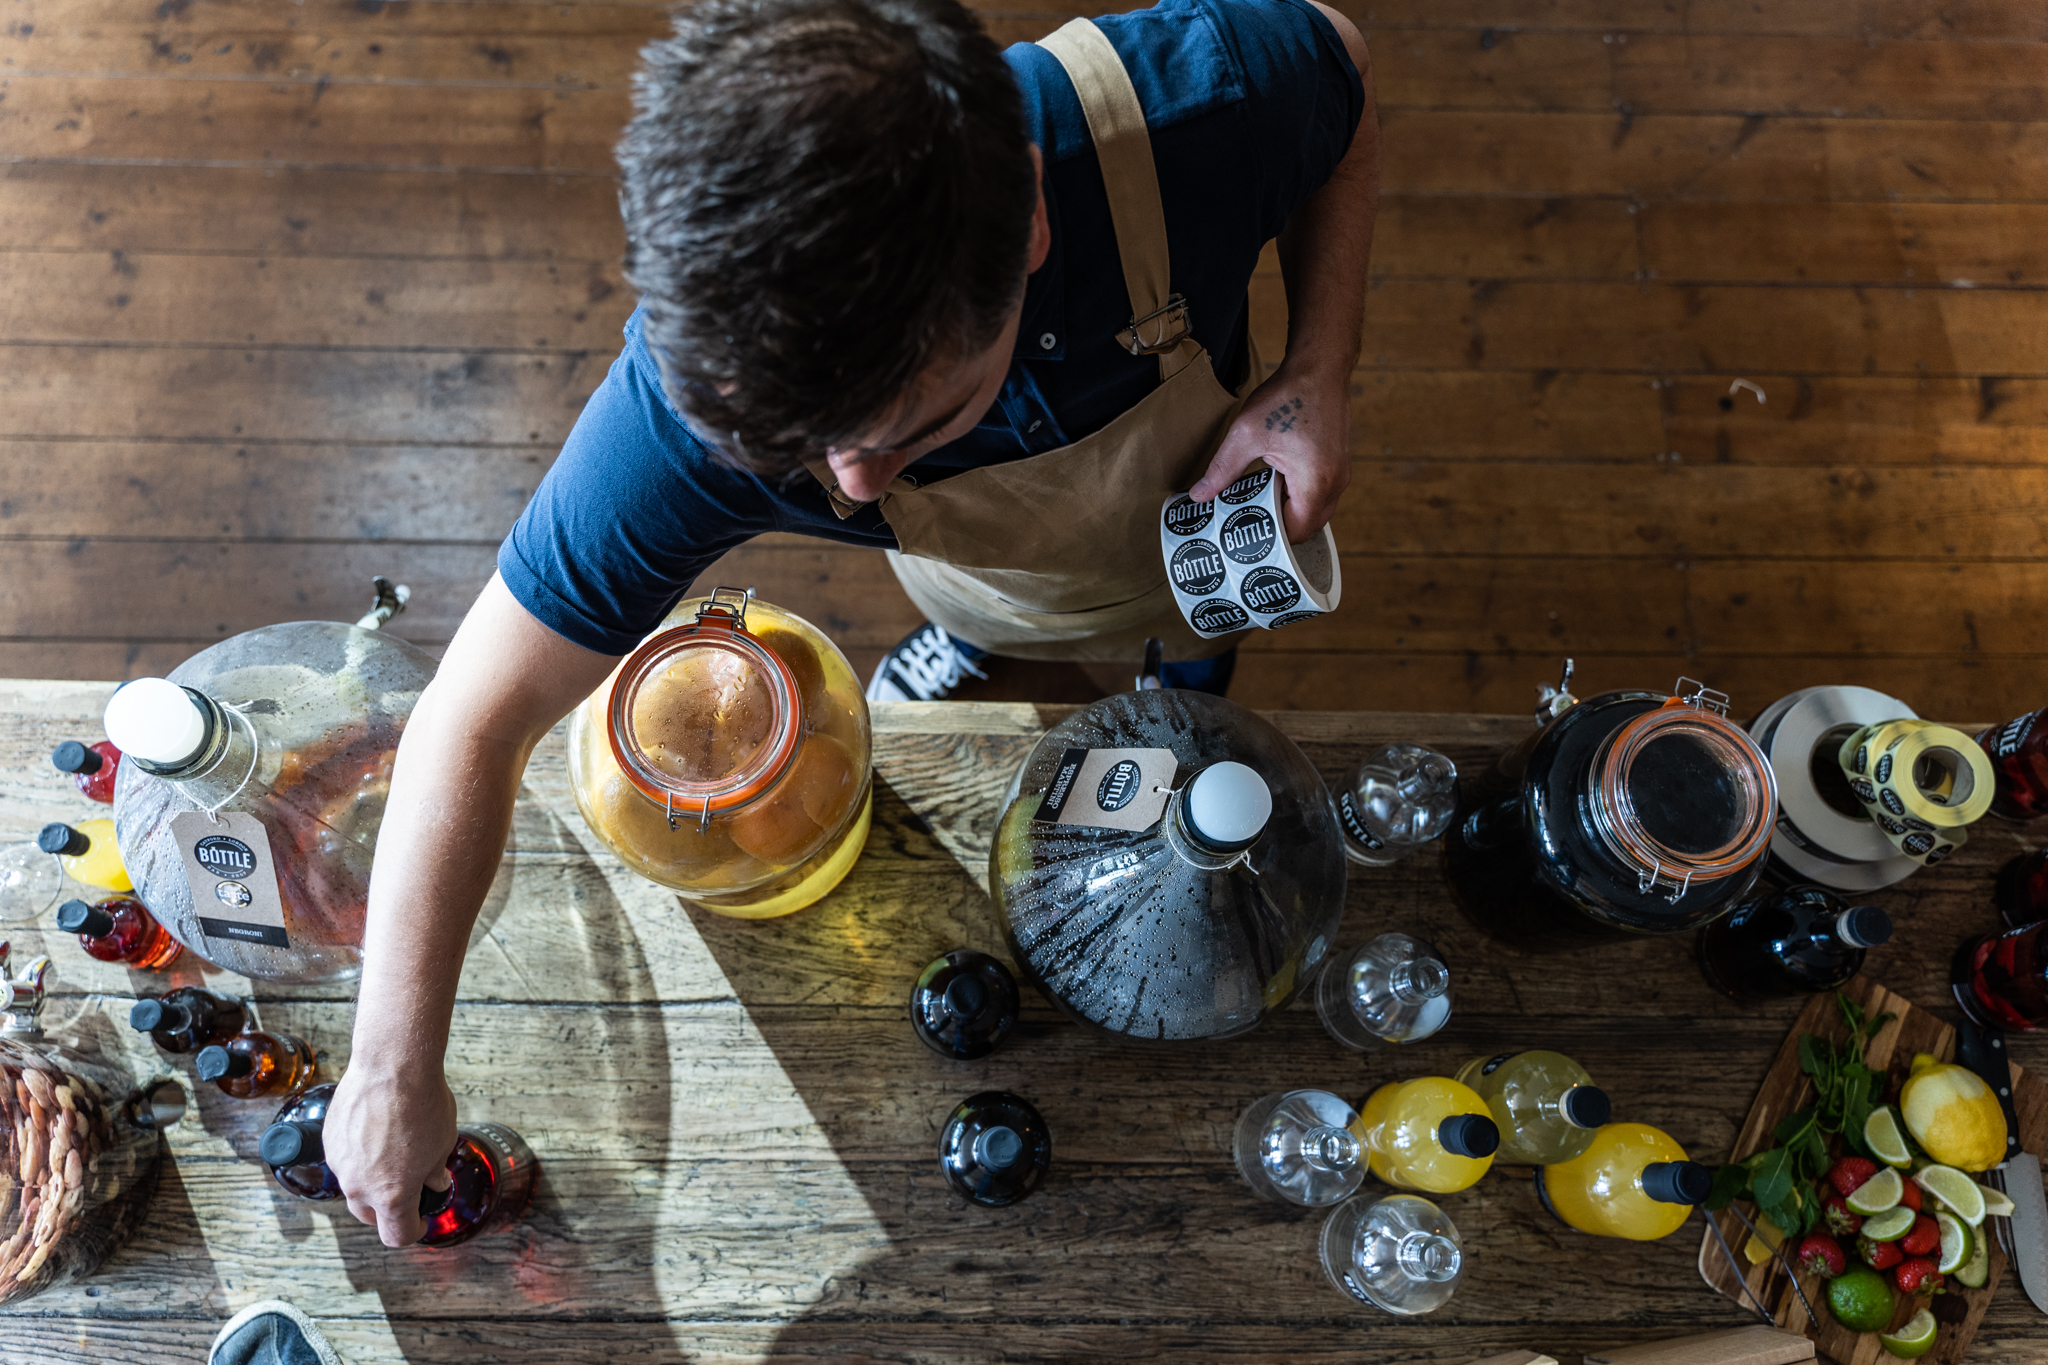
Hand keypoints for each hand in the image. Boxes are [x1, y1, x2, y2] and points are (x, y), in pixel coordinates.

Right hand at [324, 1062, 456, 1247]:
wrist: (392, 1067)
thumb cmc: (422, 1104)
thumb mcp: (443, 1144)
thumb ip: (434, 1171)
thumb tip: (434, 1182)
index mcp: (392, 1196)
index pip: (397, 1235)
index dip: (413, 1232)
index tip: (420, 1221)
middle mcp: (360, 1186)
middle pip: (370, 1216)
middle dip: (388, 1211)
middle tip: (407, 1191)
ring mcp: (341, 1165)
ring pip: (355, 1187)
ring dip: (372, 1181)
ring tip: (392, 1153)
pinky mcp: (330, 1142)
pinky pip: (344, 1160)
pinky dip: (359, 1156)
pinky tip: (375, 1133)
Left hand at [1188, 365, 1351, 544]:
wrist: (1320, 366)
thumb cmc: (1289, 396)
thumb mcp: (1246, 434)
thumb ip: (1222, 470)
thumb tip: (1199, 495)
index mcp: (1315, 482)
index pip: (1296, 532)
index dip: (1272, 538)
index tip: (1248, 538)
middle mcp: (1335, 483)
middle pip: (1308, 526)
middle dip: (1280, 528)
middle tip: (1250, 524)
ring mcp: (1340, 473)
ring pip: (1315, 511)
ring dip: (1290, 511)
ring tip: (1259, 504)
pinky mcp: (1338, 463)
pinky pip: (1320, 493)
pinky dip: (1299, 496)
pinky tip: (1275, 484)